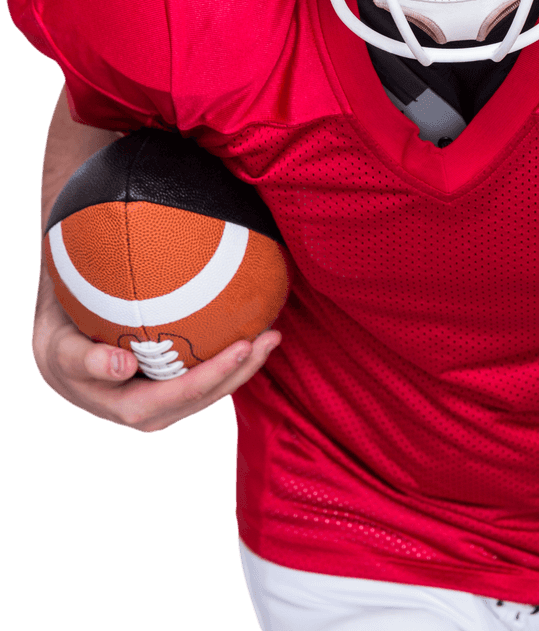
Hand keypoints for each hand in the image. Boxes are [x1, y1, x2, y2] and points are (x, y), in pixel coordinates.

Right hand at [33, 265, 280, 432]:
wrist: (61, 352)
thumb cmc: (63, 347)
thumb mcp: (63, 352)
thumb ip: (86, 360)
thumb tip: (123, 365)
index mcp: (133, 409)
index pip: (184, 394)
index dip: (216, 373)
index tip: (242, 345)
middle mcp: (157, 412)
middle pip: (210, 395)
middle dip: (243, 370)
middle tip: (270, 336)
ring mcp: (169, 401)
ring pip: (216, 388)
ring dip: (247, 365)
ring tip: (273, 334)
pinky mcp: (175, 386)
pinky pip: (209, 375)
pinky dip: (233, 357)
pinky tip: (254, 330)